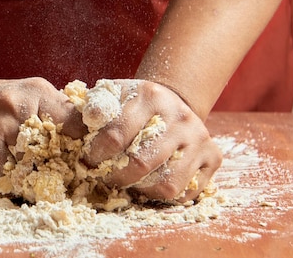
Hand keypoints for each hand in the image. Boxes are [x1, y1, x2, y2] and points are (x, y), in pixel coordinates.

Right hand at [0, 71, 84, 191]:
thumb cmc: (3, 101)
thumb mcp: (35, 94)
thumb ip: (65, 113)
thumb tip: (99, 137)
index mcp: (32, 97)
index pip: (71, 130)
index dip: (80, 155)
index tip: (81, 168)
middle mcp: (4, 115)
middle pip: (40, 166)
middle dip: (48, 181)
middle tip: (51, 186)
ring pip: (9, 184)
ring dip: (17, 189)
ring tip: (20, 183)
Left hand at [83, 80, 221, 201]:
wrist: (171, 102)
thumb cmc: (131, 106)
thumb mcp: (111, 96)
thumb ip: (93, 108)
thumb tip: (79, 125)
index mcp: (150, 95)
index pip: (115, 135)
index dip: (95, 155)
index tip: (85, 162)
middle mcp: (179, 115)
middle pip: (141, 163)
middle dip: (115, 177)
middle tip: (103, 177)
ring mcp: (200, 137)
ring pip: (167, 183)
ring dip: (140, 190)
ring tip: (127, 183)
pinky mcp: (214, 156)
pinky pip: (188, 192)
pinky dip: (164, 196)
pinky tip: (149, 185)